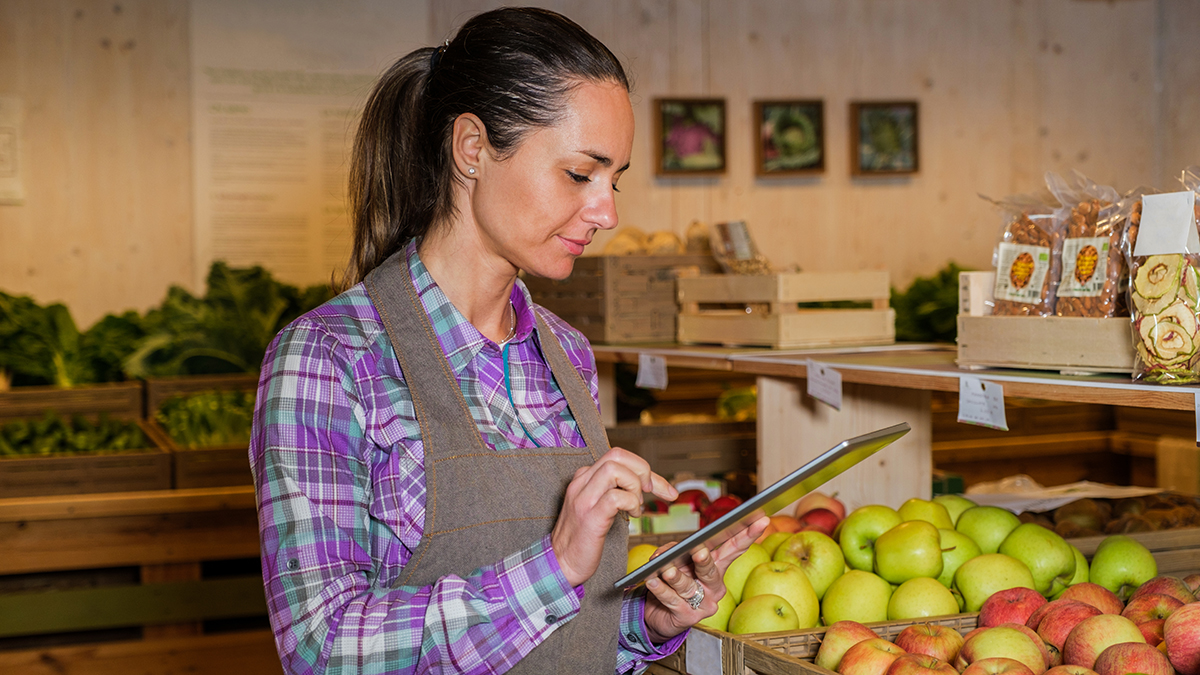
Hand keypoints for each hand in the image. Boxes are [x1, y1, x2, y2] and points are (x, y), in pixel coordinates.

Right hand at [551, 446, 675, 587]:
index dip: (643, 468)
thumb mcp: (597, 506)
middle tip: (650, 491)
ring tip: (636, 506)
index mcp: (584, 478)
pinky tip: (632, 516)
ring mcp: (584, 498)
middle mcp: (582, 483)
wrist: (560, 563)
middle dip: (642, 470)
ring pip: (615, 469)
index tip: (660, 487)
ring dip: (635, 486)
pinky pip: (616, 497)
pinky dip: (631, 503)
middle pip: (617, 455)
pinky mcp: (590, 517)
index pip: (618, 456)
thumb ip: (614, 491)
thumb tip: (645, 484)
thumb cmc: (582, 538)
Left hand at [642, 516, 768, 642]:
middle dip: (704, 560)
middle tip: (699, 551)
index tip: (760, 520)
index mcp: (717, 567)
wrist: (659, 614)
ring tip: (666, 570)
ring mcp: (704, 603)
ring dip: (676, 577)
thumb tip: (665, 553)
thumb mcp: (676, 561)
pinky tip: (653, 581)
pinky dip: (661, 590)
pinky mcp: (688, 617)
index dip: (748, 534)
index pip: (734, 548)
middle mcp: (714, 586)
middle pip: (711, 570)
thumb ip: (674, 552)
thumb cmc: (672, 582)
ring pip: (688, 586)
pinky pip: (673, 601)